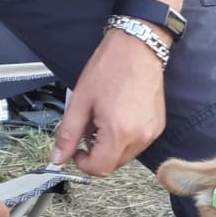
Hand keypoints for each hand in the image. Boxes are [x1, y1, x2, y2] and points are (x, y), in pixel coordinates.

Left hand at [51, 27, 166, 176]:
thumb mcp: (80, 101)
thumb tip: (58, 156)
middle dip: (96, 153)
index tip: (76, 152)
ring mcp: (151, 132)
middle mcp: (139, 136)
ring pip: (124, 156)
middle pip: (112, 165)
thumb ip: (67, 134)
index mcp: (119, 132)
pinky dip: (124, 138)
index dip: (83, 164)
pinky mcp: (157, 127)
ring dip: (110, 146)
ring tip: (103, 120)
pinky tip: (118, 117)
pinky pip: (136, 144)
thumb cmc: (111, 67)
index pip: (99, 168)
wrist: (137, 48)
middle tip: (88, 130)